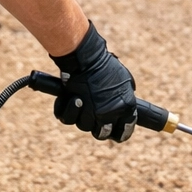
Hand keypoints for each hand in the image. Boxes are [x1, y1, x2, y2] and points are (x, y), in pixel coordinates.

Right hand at [50, 23, 136, 142]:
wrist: (87, 57)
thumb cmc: (104, 64)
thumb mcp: (124, 79)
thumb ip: (126, 95)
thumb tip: (127, 104)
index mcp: (126, 107)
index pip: (124, 132)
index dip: (118, 133)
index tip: (112, 131)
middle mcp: (110, 113)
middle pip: (102, 134)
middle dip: (97, 127)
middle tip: (92, 114)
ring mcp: (93, 112)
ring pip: (83, 126)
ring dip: (79, 113)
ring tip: (79, 96)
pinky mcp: (76, 108)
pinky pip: (67, 118)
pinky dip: (64, 109)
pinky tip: (68, 97)